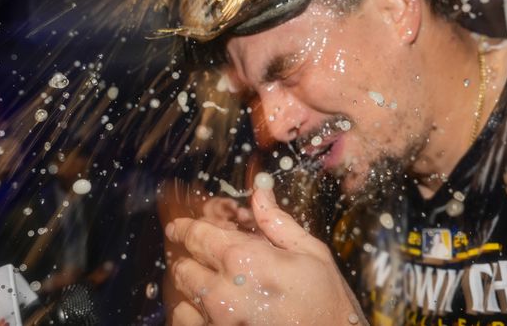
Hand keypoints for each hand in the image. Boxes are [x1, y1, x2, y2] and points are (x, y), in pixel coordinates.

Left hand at [166, 173, 365, 324]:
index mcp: (245, 260)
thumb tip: (260, 193)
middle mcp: (224, 292)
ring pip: (181, 301)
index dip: (184, 228)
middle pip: (183, 267)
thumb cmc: (328, 303)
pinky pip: (186, 325)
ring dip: (191, 291)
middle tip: (202, 259)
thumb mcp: (311, 253)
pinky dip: (191, 317)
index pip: (196, 235)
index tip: (178, 227)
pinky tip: (208, 314)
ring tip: (209, 290)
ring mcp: (218, 323)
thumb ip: (277, 222)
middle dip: (190, 259)